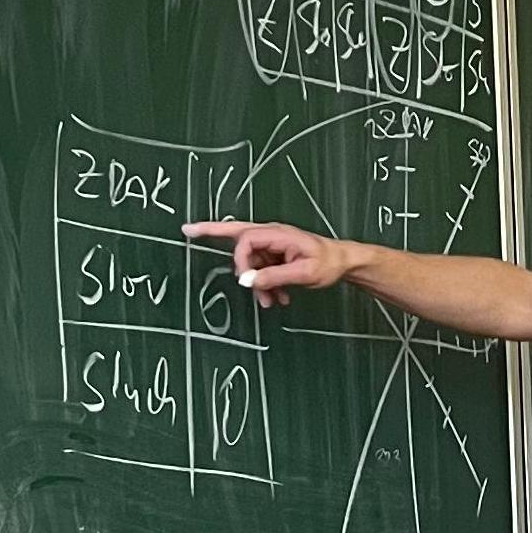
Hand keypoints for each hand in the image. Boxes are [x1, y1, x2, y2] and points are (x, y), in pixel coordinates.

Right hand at [183, 218, 351, 308]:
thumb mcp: (302, 274)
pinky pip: (262, 269)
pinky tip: (278, 298)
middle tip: (188, 230)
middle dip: (212, 233)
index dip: (240, 260)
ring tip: (270, 302)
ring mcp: (273, 245)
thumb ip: (273, 277)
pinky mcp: (276, 255)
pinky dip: (266, 284)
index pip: (245, 241)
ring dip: (256, 282)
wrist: (344, 263)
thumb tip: (246, 281)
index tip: (246, 280)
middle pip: (236, 234)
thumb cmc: (328, 263)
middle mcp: (271, 235)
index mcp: (277, 234)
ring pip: (251, 261)